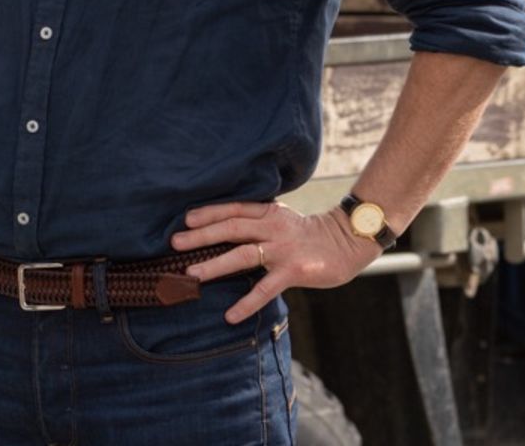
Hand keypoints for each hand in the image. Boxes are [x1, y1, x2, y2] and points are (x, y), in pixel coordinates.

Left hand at [172, 201, 383, 323]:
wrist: (349, 242)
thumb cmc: (311, 235)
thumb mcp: (284, 222)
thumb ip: (259, 224)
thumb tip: (225, 232)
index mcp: (270, 213)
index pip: (235, 209)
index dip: (210, 213)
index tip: (186, 219)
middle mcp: (274, 227)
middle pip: (232, 227)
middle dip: (202, 235)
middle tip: (175, 243)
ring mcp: (284, 249)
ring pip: (243, 254)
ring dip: (215, 264)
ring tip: (192, 275)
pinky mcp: (294, 271)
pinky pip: (265, 288)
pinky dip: (246, 302)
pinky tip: (230, 315)